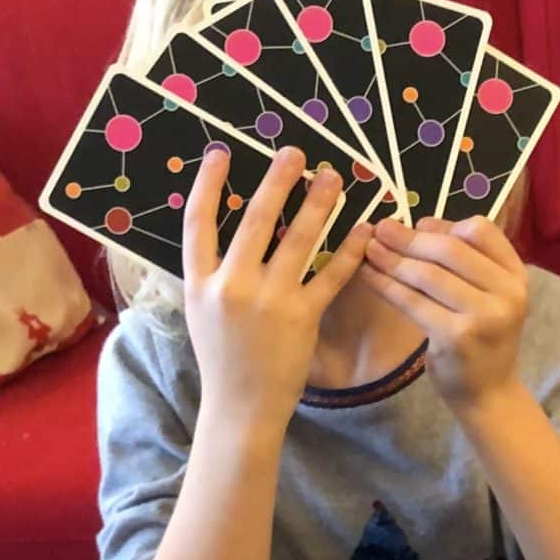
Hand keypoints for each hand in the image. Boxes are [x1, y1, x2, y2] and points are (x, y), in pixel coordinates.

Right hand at [183, 146, 372, 428]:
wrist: (240, 406)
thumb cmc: (223, 359)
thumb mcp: (201, 312)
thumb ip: (212, 273)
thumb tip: (226, 232)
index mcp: (199, 282)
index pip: (197, 222)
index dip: (208, 185)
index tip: (221, 153)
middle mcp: (231, 286)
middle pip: (254, 221)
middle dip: (276, 182)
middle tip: (294, 153)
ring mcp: (268, 301)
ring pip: (297, 240)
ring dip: (318, 204)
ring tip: (333, 177)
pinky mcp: (301, 318)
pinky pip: (330, 276)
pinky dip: (348, 250)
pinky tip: (362, 229)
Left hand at [359, 215, 527, 411]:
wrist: (488, 393)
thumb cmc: (482, 338)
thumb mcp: (488, 294)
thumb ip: (465, 261)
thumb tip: (419, 224)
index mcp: (516, 275)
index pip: (481, 231)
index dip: (445, 224)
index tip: (417, 225)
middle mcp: (508, 294)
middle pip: (451, 250)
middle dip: (410, 238)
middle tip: (380, 228)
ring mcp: (484, 316)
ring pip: (429, 275)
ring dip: (393, 259)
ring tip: (369, 250)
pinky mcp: (456, 337)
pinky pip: (413, 302)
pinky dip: (386, 286)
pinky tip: (368, 276)